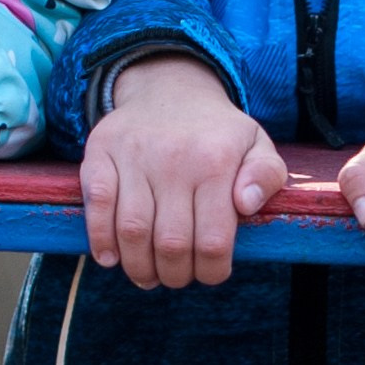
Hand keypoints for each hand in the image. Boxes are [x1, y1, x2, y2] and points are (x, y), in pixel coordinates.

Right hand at [81, 56, 286, 287]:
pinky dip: (101, 238)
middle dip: (175, 275)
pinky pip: (98, 204)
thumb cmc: (216, 131)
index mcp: (216, 162)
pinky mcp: (101, 153)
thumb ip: (266, 176)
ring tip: (147, 276)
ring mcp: (134, 155)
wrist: (169, 87)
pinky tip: (111, 258)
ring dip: (139, 266)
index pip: (212, 240)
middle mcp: (174, 159)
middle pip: (171, 243)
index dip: (210, 271)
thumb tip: (247, 205)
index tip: (209, 274)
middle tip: (177, 277)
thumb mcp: (256, 144)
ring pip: (132, 231)